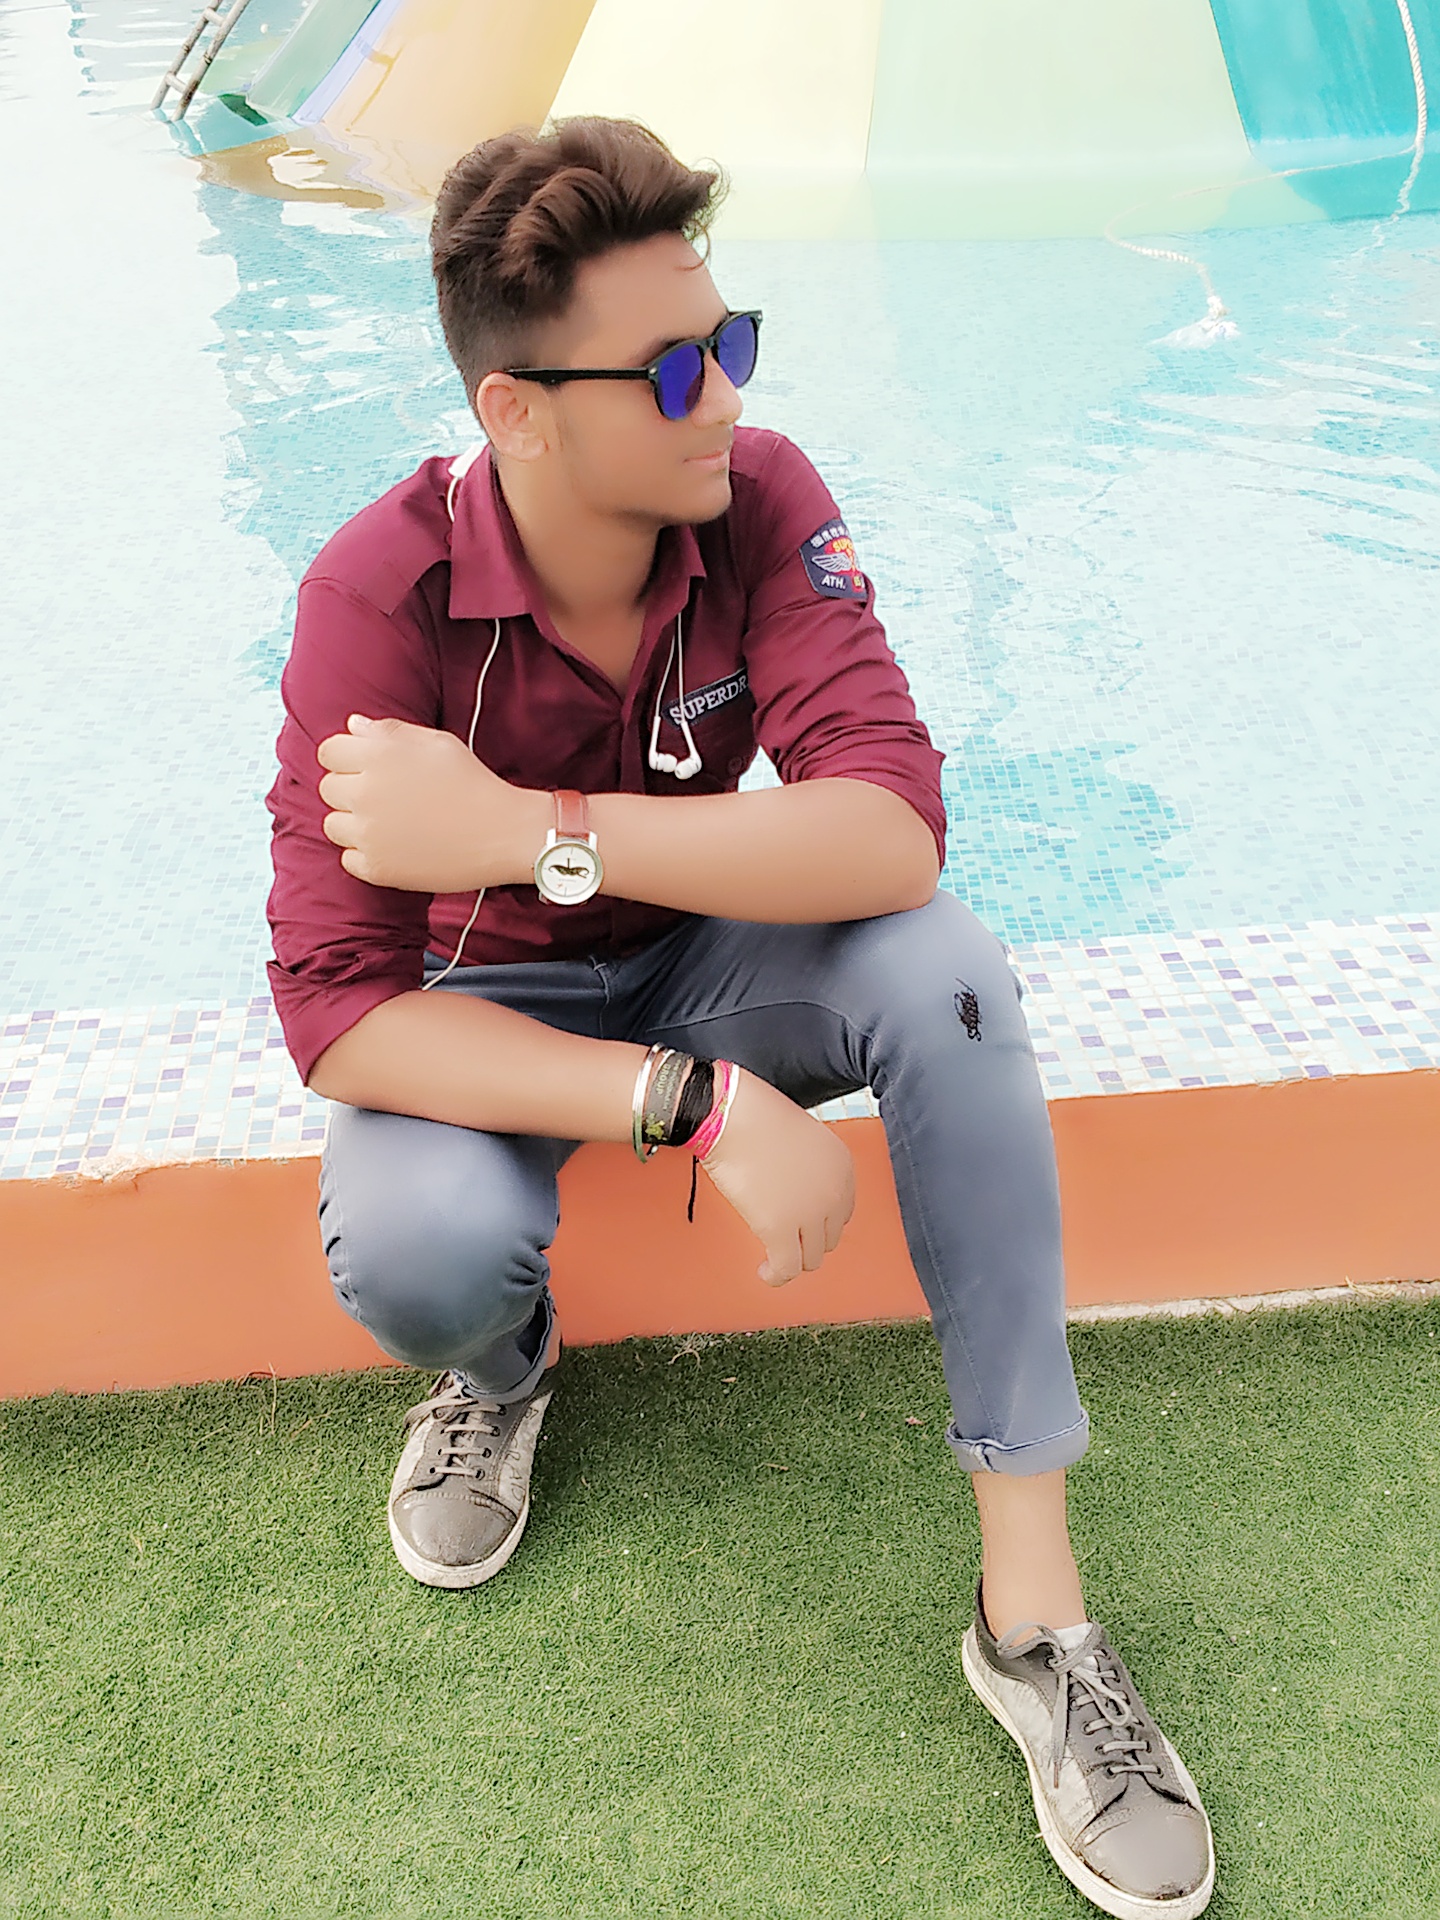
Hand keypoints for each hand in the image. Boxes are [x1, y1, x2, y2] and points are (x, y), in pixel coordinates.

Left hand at [316, 715, 548, 891]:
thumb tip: (353, 725)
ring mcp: (369, 834)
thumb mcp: (436, 743)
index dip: (346, 758)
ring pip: (333, 825)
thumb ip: (390, 731)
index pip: (329, 752)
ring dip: (354, 823)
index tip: (366, 768)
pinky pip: (349, 858)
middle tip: (388, 798)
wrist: (503, 833)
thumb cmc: (474, 783)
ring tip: (390, 824)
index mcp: (378, 756)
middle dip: (351, 789)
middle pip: (328, 788)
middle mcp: (366, 793)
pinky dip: (366, 854)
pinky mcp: (377, 868)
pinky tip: (395, 847)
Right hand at [699, 1071, 855, 1285]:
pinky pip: (787, 1269)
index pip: (842, 1213)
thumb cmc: (756, 1116)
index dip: (820, 1222)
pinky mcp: (779, 1228)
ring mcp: (809, 1213)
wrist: (732, 1114)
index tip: (803, 1224)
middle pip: (829, 1237)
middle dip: (807, 1240)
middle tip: (784, 1237)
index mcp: (842, 1167)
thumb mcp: (801, 1138)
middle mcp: (833, 1192)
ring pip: (811, 1258)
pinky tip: (765, 1272)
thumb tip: (793, 1191)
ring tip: (773, 1255)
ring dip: (793, 1259)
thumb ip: (808, 1167)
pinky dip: (776, 1276)